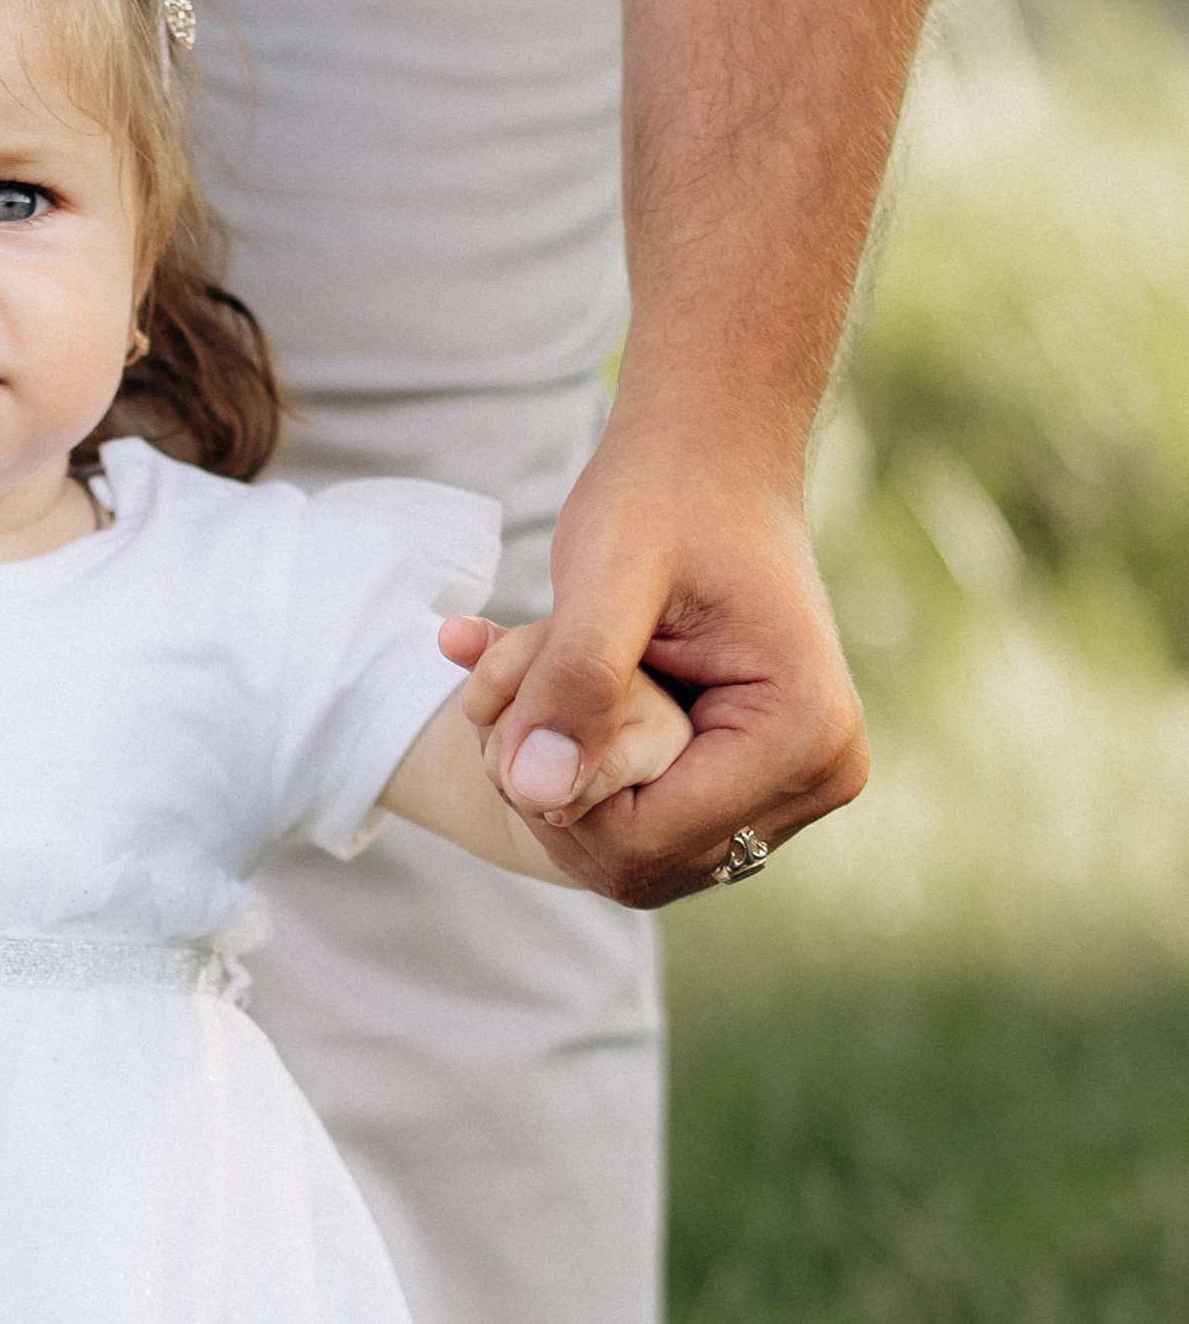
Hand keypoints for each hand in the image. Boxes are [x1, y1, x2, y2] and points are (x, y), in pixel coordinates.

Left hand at [458, 415, 868, 905]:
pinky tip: (540, 695)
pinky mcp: (747, 788)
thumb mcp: (607, 571)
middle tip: (509, 685)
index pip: (643, 841)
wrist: (709, 459)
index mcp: (803, 737)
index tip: (513, 699)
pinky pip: (638, 823)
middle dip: (548, 788)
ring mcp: (787, 794)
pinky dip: (571, 771)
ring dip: (553, 779)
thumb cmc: (663, 494)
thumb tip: (534, 793)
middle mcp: (815, 781)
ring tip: (532, 676)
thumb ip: (574, 678)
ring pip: (628, 855)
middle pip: (636, 864)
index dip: (551, 792)